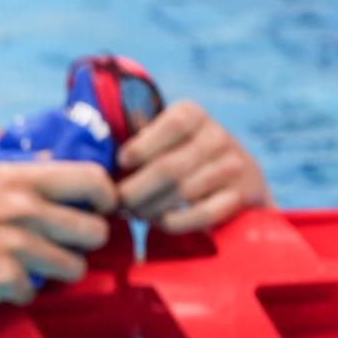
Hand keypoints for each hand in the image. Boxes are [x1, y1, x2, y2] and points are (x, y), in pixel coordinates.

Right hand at [0, 161, 114, 312]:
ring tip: (29, 270)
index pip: (93, 179)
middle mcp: (20, 206)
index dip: (105, 199)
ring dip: (55, 274)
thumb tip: (53, 158)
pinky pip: (34, 292)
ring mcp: (12, 243)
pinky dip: (18, 293)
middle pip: (93, 230)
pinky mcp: (1, 277)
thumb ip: (18, 172)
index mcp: (17, 177)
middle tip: (59, 249)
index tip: (97, 211)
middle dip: (81, 245)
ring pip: (73, 267)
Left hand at [116, 98, 269, 233]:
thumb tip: (95, 147)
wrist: (237, 185)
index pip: (171, 125)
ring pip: (182, 192)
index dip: (140, 148)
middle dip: (135, 190)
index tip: (120, 164)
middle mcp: (218, 137)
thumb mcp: (162, 141)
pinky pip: (201, 214)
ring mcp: (234, 166)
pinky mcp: (242, 196)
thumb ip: (136, 139)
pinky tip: (160, 221)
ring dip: (150, 208)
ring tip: (135, 212)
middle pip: (169, 167)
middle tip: (118, 203)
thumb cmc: (180, 160)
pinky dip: (173, 222)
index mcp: (194, 116)